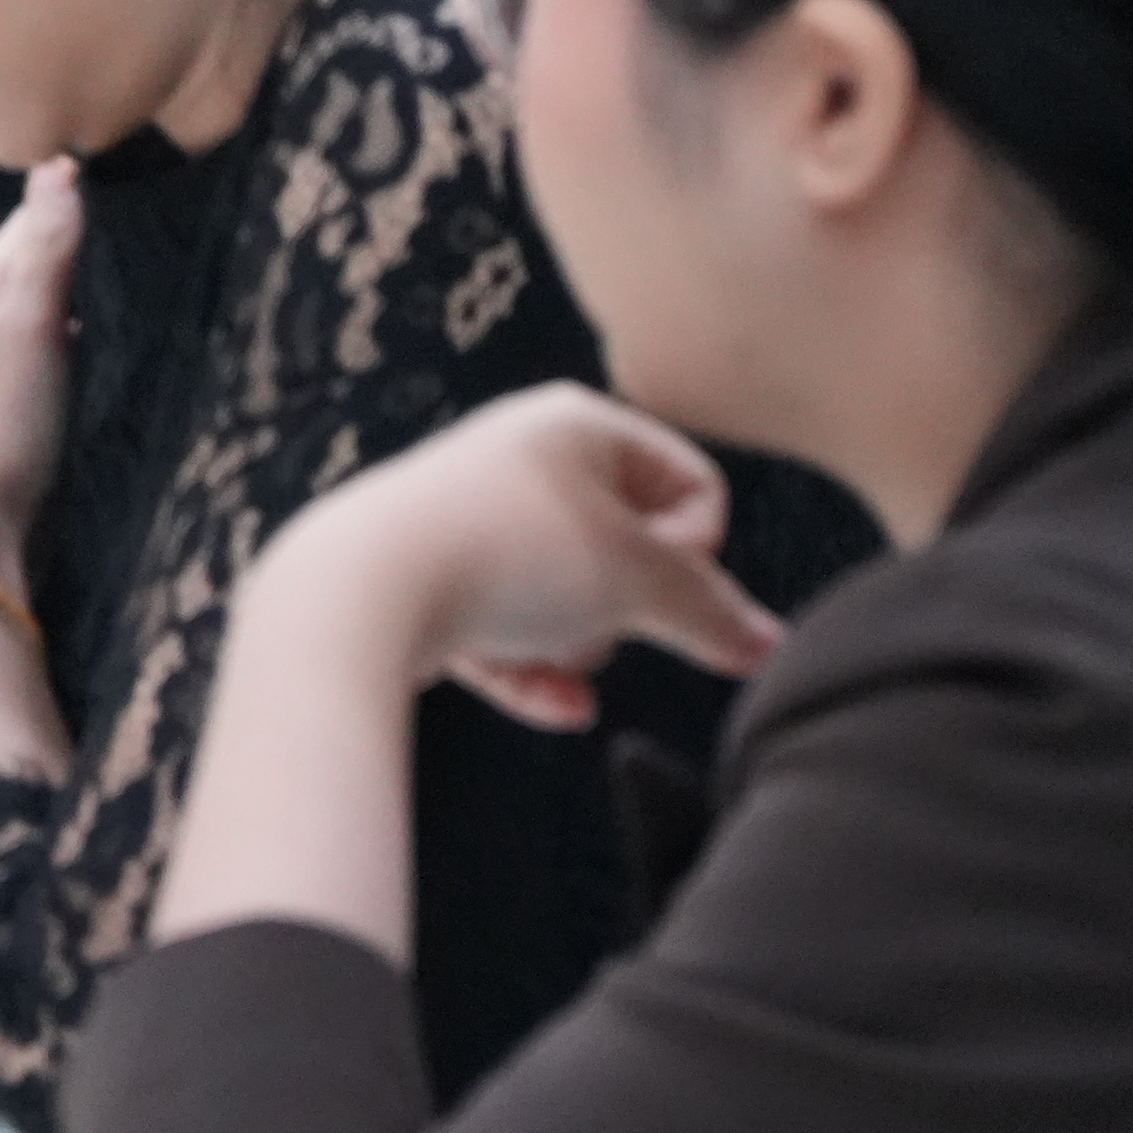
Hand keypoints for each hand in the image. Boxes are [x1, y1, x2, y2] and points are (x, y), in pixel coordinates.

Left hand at [262, 383, 787, 729]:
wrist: (358, 590)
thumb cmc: (508, 558)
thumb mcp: (636, 583)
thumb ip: (712, 615)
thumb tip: (774, 646)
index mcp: (575, 422)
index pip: (692, 486)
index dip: (696, 550)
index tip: (658, 579)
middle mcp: (519, 457)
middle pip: (626, 551)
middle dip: (624, 607)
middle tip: (593, 619)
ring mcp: (468, 516)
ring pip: (565, 599)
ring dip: (573, 643)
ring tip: (551, 657)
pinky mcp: (425, 576)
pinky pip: (504, 632)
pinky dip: (532, 672)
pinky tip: (558, 710)